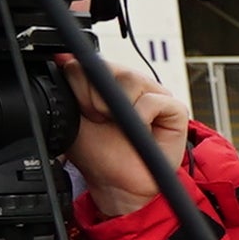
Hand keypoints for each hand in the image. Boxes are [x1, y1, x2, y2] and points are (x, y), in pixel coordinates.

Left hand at [72, 66, 197, 217]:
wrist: (118, 184)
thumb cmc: (99, 153)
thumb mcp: (75, 116)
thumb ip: (70, 86)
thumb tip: (63, 56)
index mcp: (109, 81)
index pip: (89, 62)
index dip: (80, 85)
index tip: (82, 110)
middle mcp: (132, 83)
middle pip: (107, 67)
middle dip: (93, 98)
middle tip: (96, 119)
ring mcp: (154, 93)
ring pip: (130, 79)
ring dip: (115, 107)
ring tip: (116, 126)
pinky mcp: (175, 109)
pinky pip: (153, 101)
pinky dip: (140, 118)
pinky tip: (139, 132)